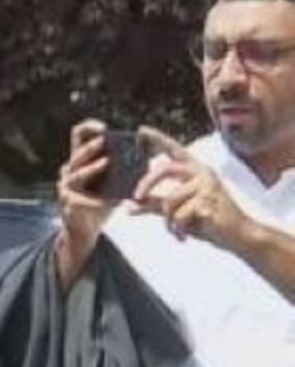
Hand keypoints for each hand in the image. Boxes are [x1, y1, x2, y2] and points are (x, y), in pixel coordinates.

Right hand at [56, 119, 116, 284]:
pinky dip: (95, 200)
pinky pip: (81, 199)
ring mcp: (66, 187)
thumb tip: (148, 155)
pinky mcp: (68, 203)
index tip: (104, 127)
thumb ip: (124, 168)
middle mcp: (70, 170)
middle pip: (77, 152)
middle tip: (105, 141)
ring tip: (106, 163)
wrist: (85, 230)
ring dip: (92, 168)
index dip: (89, 127)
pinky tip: (105, 202)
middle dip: (92, 146)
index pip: (79, 135)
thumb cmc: (99, 203)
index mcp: (80, 160)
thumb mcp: (113, 182)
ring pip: (77, 172)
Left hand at [134, 127, 253, 250]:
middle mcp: (202, 173)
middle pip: (166, 169)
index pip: (174, 150)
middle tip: (135, 197)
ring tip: (178, 229)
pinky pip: (179, 216)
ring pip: (170, 201)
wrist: (238, 234)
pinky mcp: (208, 202)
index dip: (157, 139)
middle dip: (147, 183)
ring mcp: (207, 186)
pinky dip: (177, 230)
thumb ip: (154, 205)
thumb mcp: (178, 209)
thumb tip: (128, 207)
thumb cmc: (207, 219)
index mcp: (195, 170)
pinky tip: (185, 236)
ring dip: (168, 221)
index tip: (141, 130)